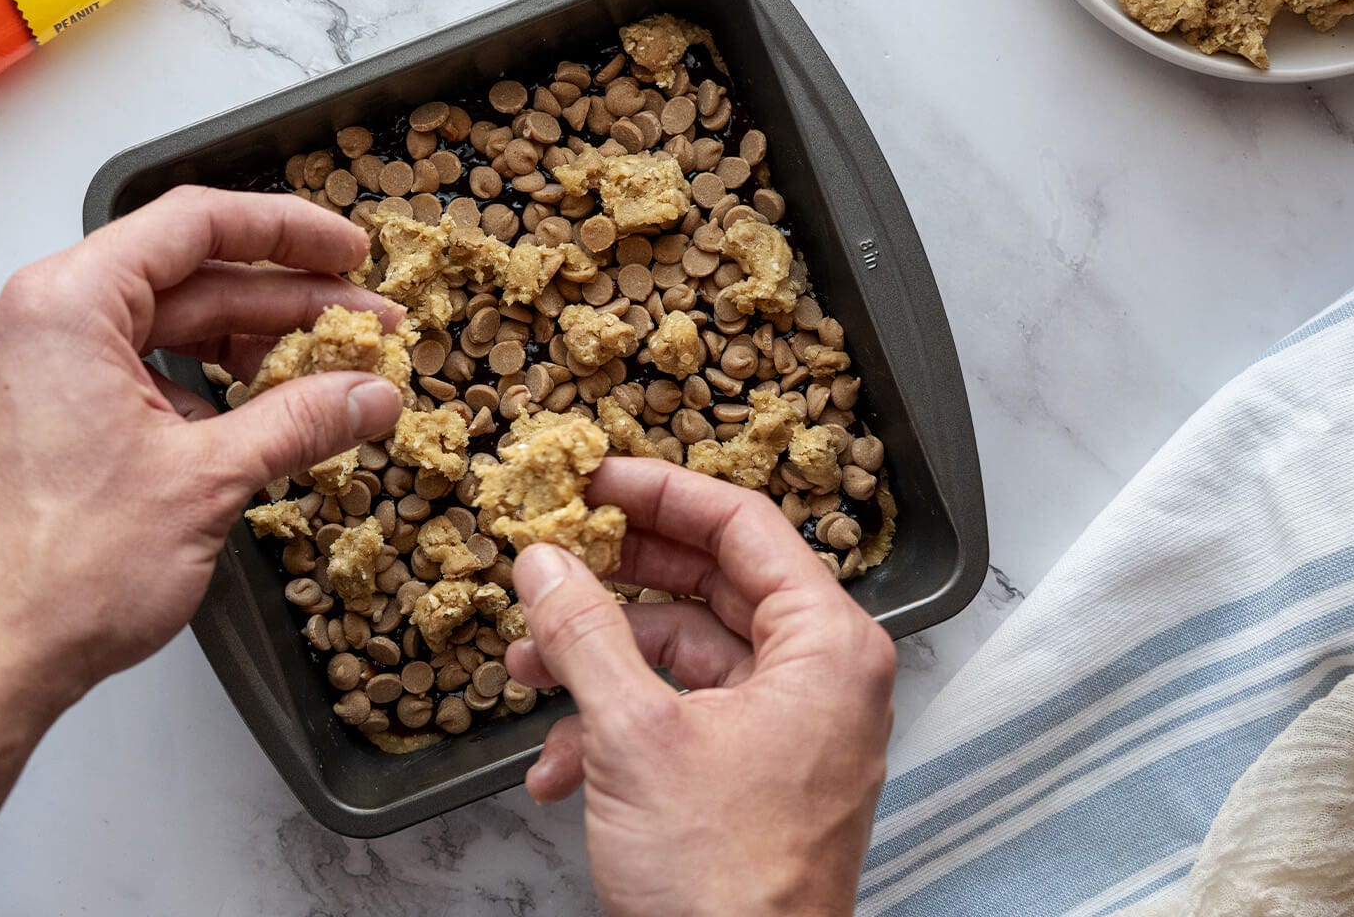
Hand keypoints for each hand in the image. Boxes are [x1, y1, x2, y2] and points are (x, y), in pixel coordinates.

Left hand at [0, 186, 405, 714]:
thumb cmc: (68, 571)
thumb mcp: (207, 481)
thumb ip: (299, 420)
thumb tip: (374, 392)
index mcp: (65, 304)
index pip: (193, 223)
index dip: (288, 231)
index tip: (353, 253)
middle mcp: (37, 319)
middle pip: (185, 276)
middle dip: (285, 301)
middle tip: (369, 326)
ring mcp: (32, 369)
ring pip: (163, 327)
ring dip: (248, 346)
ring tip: (329, 375)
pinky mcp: (39, 417)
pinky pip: (134, 372)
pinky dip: (201, 385)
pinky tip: (259, 419)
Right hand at [505, 459, 896, 916]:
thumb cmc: (725, 882)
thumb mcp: (634, 734)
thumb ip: (585, 633)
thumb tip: (546, 563)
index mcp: (827, 647)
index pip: (745, 524)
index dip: (661, 492)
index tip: (595, 478)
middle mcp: (820, 680)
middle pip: (711, 586)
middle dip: (617, 582)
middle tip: (555, 555)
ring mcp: (788, 732)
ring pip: (683, 658)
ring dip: (599, 663)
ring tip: (526, 671)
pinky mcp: (754, 779)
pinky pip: (681, 720)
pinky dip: (616, 731)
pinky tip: (557, 770)